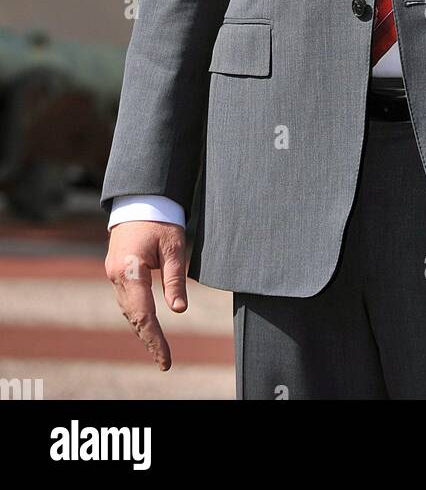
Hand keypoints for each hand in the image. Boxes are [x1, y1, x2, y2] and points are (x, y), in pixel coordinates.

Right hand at [105, 221, 187, 370]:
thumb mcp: (174, 246)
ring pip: (128, 309)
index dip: (155, 339)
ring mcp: (113, 273)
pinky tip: (148, 325)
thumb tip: (179, 310)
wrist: (138, 198)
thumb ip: (174, 279)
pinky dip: (137, 314)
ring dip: (142, 328)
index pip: (144, 313)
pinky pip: (127, 298)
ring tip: (159, 349)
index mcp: (130, 269)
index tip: (166, 359)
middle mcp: (116, 275)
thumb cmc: (160, 219)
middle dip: (149, 338)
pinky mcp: (116, 270)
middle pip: (133, 316)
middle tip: (164, 361)